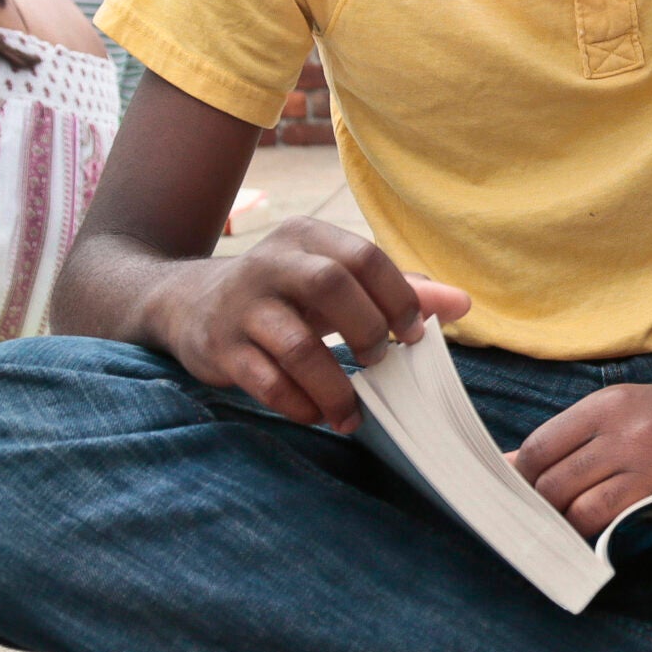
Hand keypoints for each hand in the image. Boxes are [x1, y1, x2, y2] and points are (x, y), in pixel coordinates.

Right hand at [152, 216, 471, 433]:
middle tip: (382, 364)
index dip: (398, 297)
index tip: (413, 335)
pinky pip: (265, 380)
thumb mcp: (335, 279)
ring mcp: (243, 306)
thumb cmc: (285, 294)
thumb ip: (398, 289)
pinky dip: (298, 403)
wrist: (189, 304)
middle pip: (331, 285)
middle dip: (368, 331)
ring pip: (298, 344)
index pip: (364, 256)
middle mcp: (272, 263)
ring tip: (352, 413)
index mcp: (307, 237)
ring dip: (336, 386)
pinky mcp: (221, 347)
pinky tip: (317, 414)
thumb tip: (462, 304)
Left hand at [512, 344, 651, 538]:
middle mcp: (624, 432)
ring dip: (567, 527)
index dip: (520, 477)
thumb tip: (515, 465)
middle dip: (539, 507)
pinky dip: (598, 535)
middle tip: (541, 518)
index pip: (539, 448)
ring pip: (580, 510)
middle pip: (553, 483)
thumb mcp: (625, 405)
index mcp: (606, 404)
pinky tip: (598, 534)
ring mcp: (649, 465)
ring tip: (569, 528)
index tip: (517, 492)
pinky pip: (616, 524)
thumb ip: (572, 435)